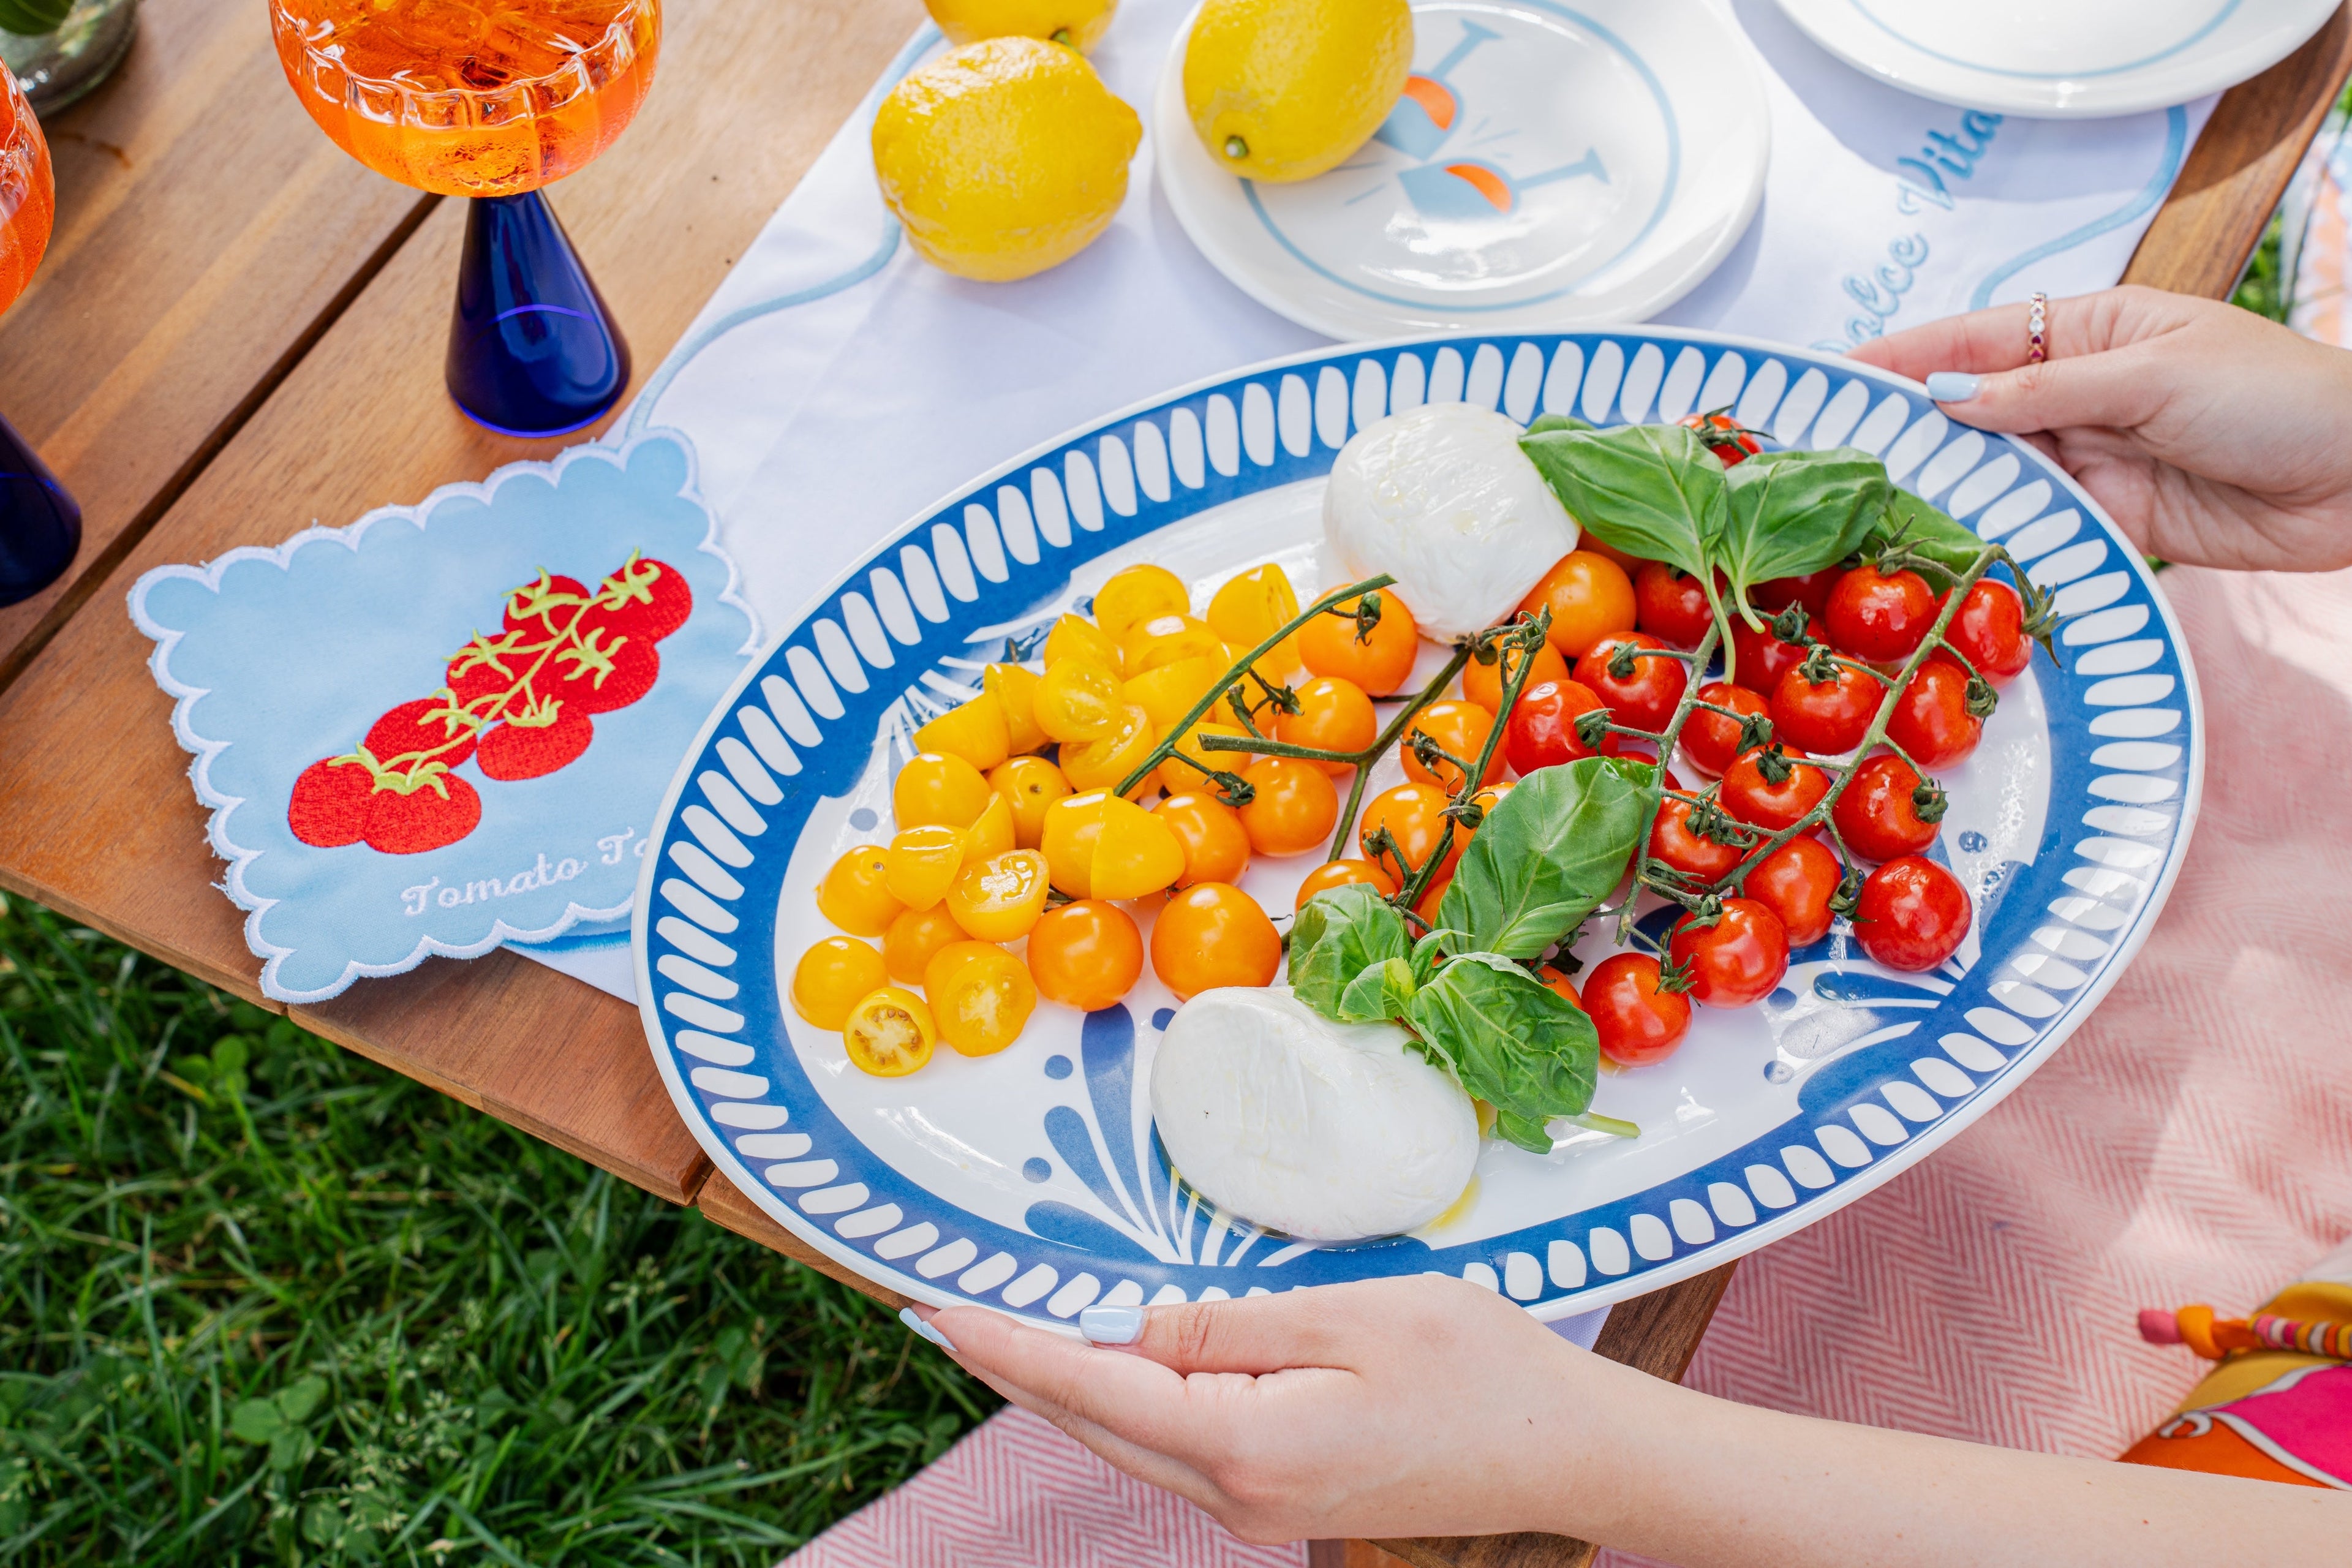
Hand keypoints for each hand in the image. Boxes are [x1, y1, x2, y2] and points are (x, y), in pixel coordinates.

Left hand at [927, 1274, 1633, 1544]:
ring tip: (1006, 1330)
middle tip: (944, 1314)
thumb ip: (1233, 1323)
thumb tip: (1138, 1326)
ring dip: (1067, 1386)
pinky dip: (1126, 1401)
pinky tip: (1108, 1361)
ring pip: (1131, 1438)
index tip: (941, 1311)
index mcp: (1248, 1445)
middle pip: (1096, 1423)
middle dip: (1016, 1367)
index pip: (1094, 1387)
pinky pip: (1176, 1446)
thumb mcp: (1356, 1316)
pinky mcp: (1281, 1500)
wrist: (1566, 1454)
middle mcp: (1236, 1494)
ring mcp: (1257, 1508)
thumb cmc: (1480, 1371)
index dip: (1011, 1346)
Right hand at [1849, 286, 2351, 572]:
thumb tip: (1949, 397)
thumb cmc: (2279, 398)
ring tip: (1870, 502)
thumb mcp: (2157, 375)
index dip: (1902, 356)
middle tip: (1830, 451)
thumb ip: (2049, 391)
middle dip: (1906, 426)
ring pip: (1993, 469)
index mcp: (2090, 329)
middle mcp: (2079, 391)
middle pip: (1970, 409)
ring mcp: (2090, 456)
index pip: (1974, 339)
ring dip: (1942, 484)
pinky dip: (1991, 531)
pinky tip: (1945, 540)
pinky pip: (2032, 521)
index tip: (1833, 373)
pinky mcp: (2107, 516)